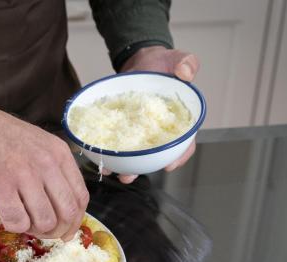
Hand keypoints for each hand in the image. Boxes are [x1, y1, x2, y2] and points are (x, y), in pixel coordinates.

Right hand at [0, 88, 88, 239]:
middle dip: (56, 231)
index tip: (65, 231)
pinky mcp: (0, 187)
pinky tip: (4, 213)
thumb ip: (52, 171)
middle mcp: (46, 163)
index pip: (80, 197)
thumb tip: (63, 212)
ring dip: (33, 228)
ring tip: (19, 216)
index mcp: (58, 153)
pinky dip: (13, 225)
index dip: (75, 221)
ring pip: (45, 222)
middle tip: (40, 230)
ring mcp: (23, 175)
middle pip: (67, 214)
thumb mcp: (36, 144)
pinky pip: (18, 223)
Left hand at [105, 46, 199, 182]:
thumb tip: (185, 72)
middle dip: (144, 168)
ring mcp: (141, 132)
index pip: (184, 143)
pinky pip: (118, 143)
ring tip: (113, 172)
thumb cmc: (164, 65)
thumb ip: (186, 63)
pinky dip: (109, 152)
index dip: (179, 156)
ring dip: (124, 167)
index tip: (169, 165)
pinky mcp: (123, 128)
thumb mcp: (178, 60)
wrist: (142, 61)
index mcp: (179, 121)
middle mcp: (159, 131)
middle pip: (156, 156)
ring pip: (136, 155)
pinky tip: (100, 156)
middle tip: (130, 175)